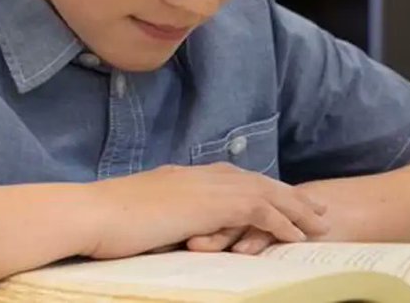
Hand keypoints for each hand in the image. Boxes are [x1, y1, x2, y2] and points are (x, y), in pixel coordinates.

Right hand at [80, 162, 328, 259]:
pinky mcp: (208, 204)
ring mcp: (203, 186)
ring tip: (319, 221)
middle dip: (285, 194)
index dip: (256, 188)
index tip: (277, 198)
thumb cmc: (103, 222)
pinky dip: (280, 221)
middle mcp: (195, 175)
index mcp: (179, 177)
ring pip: (262, 191)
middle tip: (313, 208)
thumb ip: (162, 218)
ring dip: (293, 207)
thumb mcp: (139, 217)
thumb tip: (172, 231)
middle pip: (253, 179)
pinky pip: (256, 210)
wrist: (91, 214)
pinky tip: (296, 234)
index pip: (229, 178)